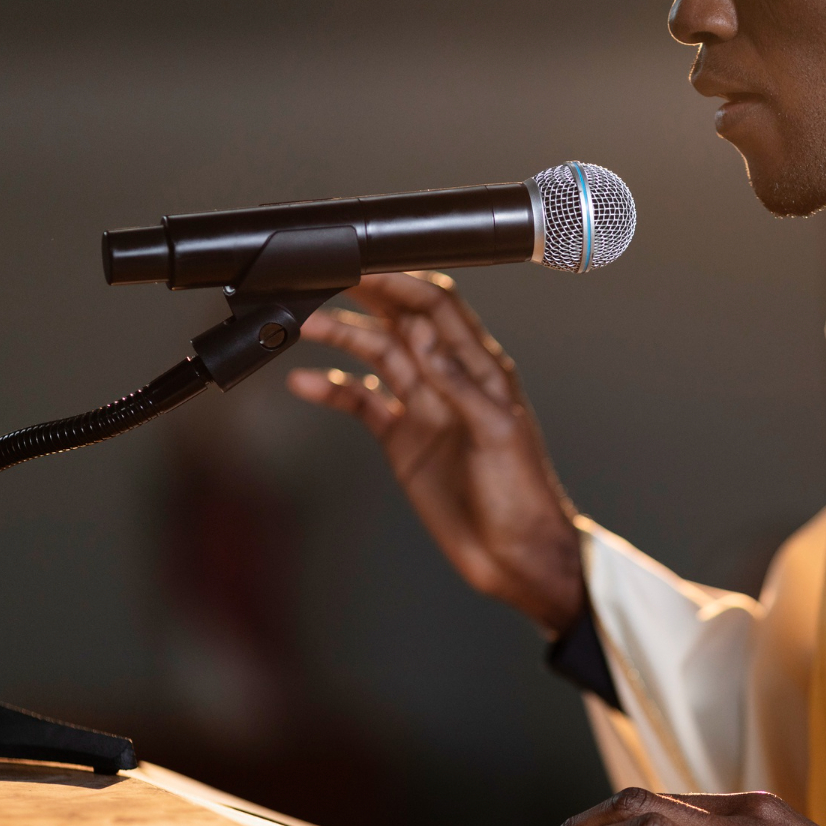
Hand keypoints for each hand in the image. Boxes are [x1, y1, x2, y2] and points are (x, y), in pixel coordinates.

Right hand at [287, 272, 583, 636]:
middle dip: (365, 297)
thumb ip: (459, 384)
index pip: (438, 309)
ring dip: (342, 337)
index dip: (402, 283)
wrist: (516, 557)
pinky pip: (363, 402)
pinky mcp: (403, 438)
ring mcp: (424, 407)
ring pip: (377, 355)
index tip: (364, 267)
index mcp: (483, 370)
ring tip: (302, 326)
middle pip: (402, 322)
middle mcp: (450, 380)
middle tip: (322, 279)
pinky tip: (304, 382)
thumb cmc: (523, 496)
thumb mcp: (496, 435)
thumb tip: (424, 335)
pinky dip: (334, 389)